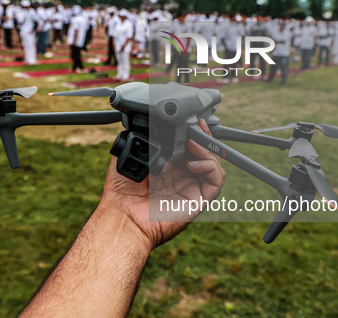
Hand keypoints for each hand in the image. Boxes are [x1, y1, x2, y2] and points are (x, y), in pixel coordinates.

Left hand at [98, 119, 225, 251]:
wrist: (122, 216)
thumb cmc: (121, 193)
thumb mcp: (129, 156)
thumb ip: (141, 139)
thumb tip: (148, 123)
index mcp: (169, 168)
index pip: (191, 148)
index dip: (195, 134)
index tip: (194, 121)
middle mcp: (183, 178)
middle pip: (206, 154)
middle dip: (204, 138)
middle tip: (197, 126)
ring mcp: (192, 189)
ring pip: (215, 165)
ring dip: (207, 150)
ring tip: (192, 143)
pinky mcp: (199, 201)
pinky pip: (216, 181)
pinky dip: (210, 167)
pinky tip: (192, 163)